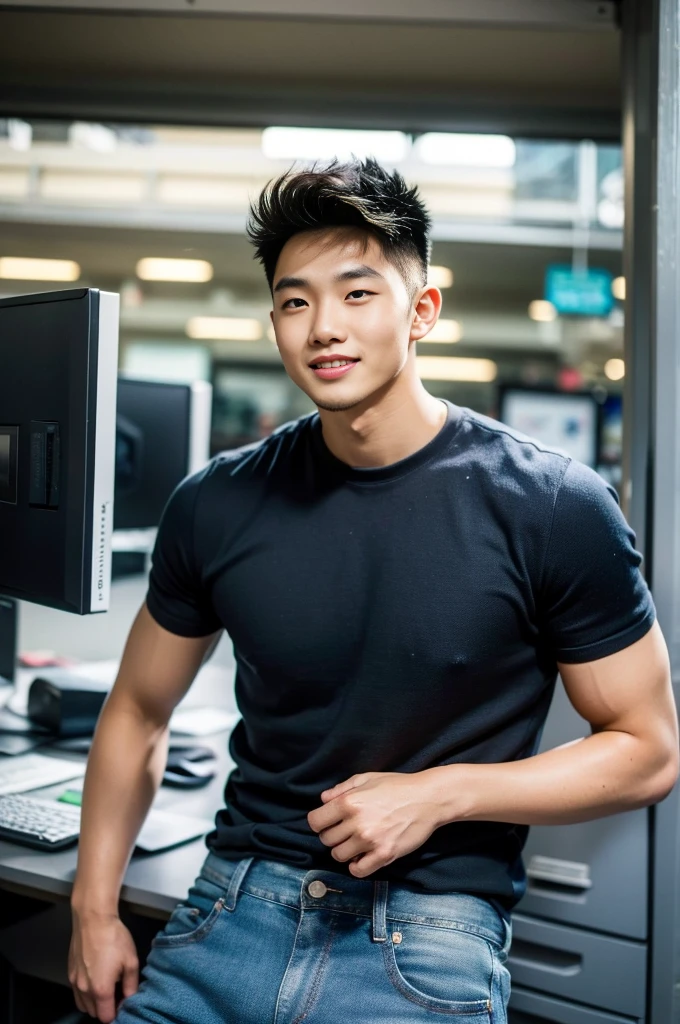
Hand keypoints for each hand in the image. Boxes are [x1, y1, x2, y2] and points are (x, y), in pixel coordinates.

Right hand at [68, 910, 138, 1021]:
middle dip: (105, 1009)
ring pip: (83, 1005)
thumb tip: (130, 998)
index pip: (106, 1017)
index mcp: (101, 990)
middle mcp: (84, 990)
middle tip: (117, 994)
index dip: (116, 1013)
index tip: (123, 1003)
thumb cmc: (113, 938)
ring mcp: (74, 982)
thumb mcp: (131, 961)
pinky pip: (76, 993)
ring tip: (106, 987)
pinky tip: (95, 979)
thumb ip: (131, 985)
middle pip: (94, 1013)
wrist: (93, 919)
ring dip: (94, 1003)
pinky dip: (85, 993)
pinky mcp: (70, 972)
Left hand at [307, 770, 441, 877]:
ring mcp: (370, 840)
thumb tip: (323, 800)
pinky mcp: (384, 855)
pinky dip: (357, 866)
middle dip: (333, 836)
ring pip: (339, 856)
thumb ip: (342, 789)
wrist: (428, 799)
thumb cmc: (397, 786)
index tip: (328, 822)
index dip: (319, 822)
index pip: (315, 822)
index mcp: (349, 801)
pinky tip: (363, 856)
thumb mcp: (367, 779)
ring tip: (356, 842)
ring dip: (344, 851)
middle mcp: (356, 822)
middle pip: (326, 840)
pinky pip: (358, 871)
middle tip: (346, 831)